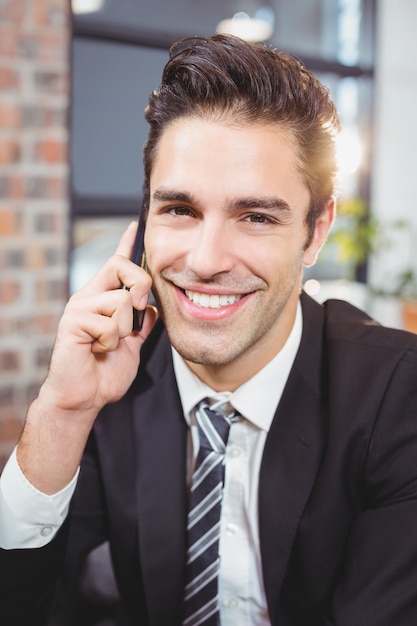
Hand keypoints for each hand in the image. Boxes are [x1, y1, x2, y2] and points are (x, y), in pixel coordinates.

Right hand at [43, 222, 156, 415]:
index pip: (116, 264)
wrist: (85, 397)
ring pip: (121, 301)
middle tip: (138, 309)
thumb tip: (151, 309)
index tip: (136, 226)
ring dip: (123, 331)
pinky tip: (97, 351)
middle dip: (140, 286)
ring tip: (108, 345)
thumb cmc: (105, 373)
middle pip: (121, 267)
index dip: (126, 244)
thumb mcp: (132, 345)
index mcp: (103, 299)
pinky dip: (110, 344)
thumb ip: (141, 326)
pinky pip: (109, 325)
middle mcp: (89, 297)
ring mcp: (79, 308)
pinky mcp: (73, 322)